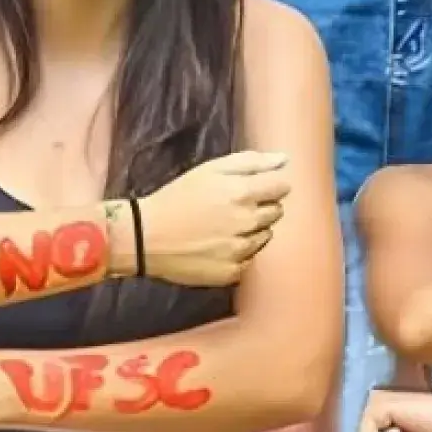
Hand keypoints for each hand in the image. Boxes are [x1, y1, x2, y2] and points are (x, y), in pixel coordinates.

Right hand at [124, 150, 293, 285]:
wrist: (146, 237)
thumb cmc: (177, 197)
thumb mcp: (209, 169)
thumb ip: (251, 162)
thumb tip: (284, 160)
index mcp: (243, 193)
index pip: (282, 187)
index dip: (270, 185)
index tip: (254, 187)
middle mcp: (247, 222)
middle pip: (276, 212)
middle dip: (261, 207)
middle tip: (233, 207)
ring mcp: (241, 250)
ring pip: (265, 236)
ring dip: (252, 230)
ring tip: (223, 227)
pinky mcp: (233, 272)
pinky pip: (250, 260)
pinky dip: (240, 252)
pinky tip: (218, 245)